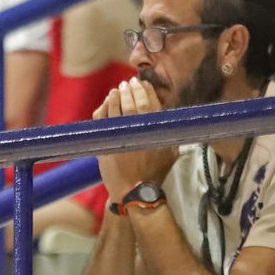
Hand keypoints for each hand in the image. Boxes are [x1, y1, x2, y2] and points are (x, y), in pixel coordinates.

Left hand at [92, 78, 177, 193]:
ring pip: (117, 108)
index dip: (146, 91)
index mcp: (156, 131)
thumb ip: (170, 133)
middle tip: (130, 82)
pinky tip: (108, 100)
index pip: (151, 103)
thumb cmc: (155, 172)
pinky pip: (103, 118)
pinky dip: (105, 107)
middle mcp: (138, 130)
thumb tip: (169, 115)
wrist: (133, 191)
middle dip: (132, 90)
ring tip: (119, 88)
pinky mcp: (106, 141)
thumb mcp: (171, 153)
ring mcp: (120, 135)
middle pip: (134, 103)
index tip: (143, 83)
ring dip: (117, 95)